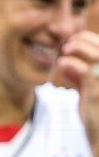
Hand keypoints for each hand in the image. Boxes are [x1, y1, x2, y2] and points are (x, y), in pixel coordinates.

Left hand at [57, 31, 98, 156]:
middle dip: (84, 42)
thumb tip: (65, 62)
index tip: (73, 40)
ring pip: (97, 58)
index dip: (90, 41)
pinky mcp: (97, 94)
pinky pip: (87, 73)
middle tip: (67, 44)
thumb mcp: (87, 93)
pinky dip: (73, 65)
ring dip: (79, 49)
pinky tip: (61, 64)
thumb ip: (79, 78)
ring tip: (64, 51)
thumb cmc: (94, 116)